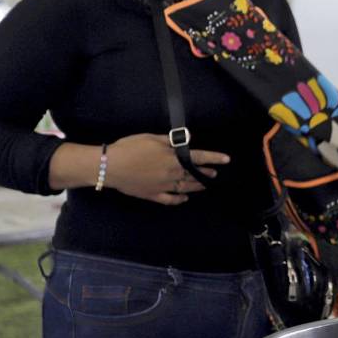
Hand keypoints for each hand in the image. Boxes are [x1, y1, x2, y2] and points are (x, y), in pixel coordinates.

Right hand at [106, 133, 229, 205]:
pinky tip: (184, 198)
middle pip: (193, 174)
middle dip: (205, 173)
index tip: (226, 160)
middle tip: (214, 174)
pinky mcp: (152, 195)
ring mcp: (162, 186)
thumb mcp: (151, 138)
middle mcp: (171, 174)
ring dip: (196, 186)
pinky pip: (169, 199)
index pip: (198, 157)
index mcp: (172, 158)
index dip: (214, 158)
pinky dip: (179, 199)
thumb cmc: (130, 148)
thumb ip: (171, 140)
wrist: (110, 166)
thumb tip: (188, 138)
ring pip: (184, 188)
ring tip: (204, 186)